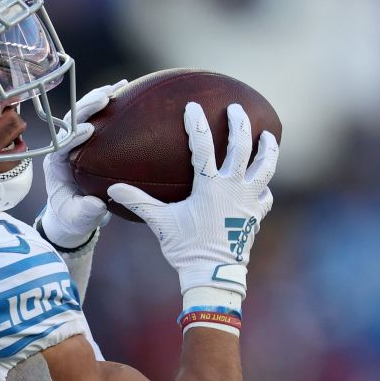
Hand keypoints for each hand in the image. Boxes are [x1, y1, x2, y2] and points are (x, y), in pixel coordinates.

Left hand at [39, 79, 127, 249]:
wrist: (73, 213)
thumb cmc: (73, 217)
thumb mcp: (78, 219)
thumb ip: (86, 213)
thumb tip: (97, 205)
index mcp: (56, 164)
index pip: (62, 145)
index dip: (74, 135)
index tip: (88, 129)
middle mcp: (64, 147)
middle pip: (71, 120)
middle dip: (87, 107)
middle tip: (105, 97)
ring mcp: (76, 141)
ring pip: (85, 113)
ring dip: (100, 98)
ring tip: (120, 85)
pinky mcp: (89, 139)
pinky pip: (99, 117)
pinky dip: (112, 103)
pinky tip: (128, 90)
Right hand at [108, 102, 276, 296]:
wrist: (214, 274)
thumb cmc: (186, 248)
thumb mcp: (161, 223)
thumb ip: (139, 202)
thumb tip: (112, 189)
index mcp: (210, 186)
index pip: (203, 146)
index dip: (197, 124)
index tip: (193, 106)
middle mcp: (234, 188)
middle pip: (241, 147)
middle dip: (239, 123)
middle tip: (235, 108)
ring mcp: (249, 200)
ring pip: (264, 166)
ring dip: (266, 148)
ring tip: (267, 133)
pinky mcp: (256, 215)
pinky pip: (265, 195)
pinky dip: (263, 186)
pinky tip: (261, 183)